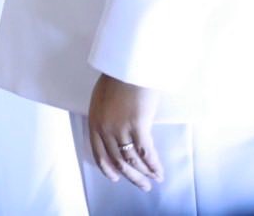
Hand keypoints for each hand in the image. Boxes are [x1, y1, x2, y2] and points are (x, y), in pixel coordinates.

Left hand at [87, 73, 164, 191]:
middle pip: (117, 161)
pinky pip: (146, 153)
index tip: (116, 177)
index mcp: (94, 121)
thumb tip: (115, 131)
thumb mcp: (102, 99)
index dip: (108, 168)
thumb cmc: (117, 78)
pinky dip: (154, 165)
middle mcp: (104, 129)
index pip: (99, 153)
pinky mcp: (137, 126)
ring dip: (144, 173)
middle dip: (131, 176)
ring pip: (132, 160)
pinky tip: (159, 171)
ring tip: (154, 179)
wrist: (128, 66)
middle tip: (142, 186)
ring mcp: (120, 129)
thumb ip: (106, 117)